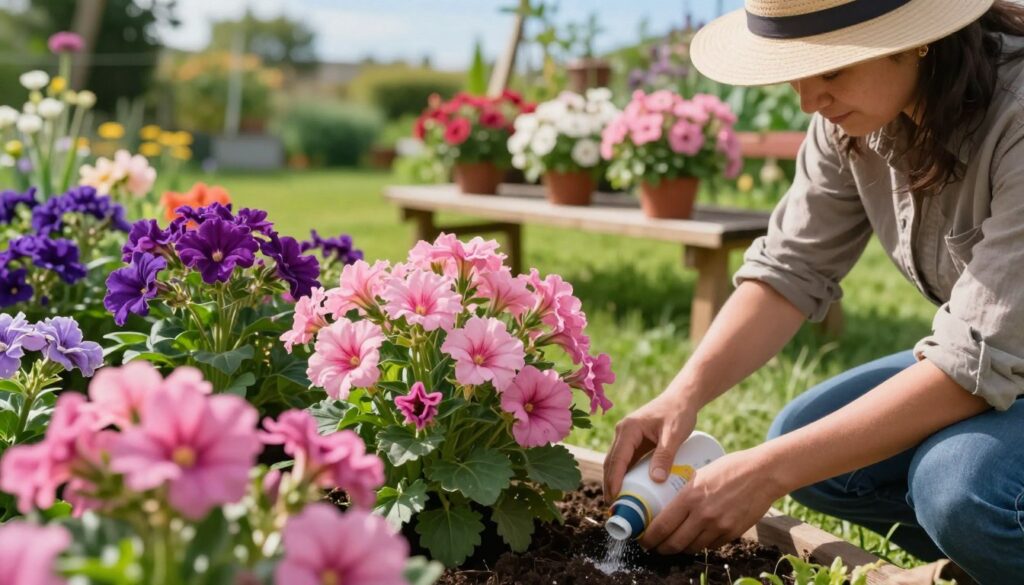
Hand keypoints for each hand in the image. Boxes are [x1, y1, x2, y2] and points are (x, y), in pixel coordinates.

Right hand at [603, 391, 697, 501]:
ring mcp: (626, 437)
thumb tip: (655, 480)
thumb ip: (665, 455)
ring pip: (616, 463)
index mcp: (628, 429)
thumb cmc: (679, 412)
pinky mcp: (633, 442)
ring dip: (615, 482)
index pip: (617, 459)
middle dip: (610, 485)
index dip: (614, 480)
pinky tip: (628, 490)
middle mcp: (622, 432)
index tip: (615, 499)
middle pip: (611, 463)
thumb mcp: (674, 434)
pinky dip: (624, 476)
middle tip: (615, 507)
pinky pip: (625, 461)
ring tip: (620, 503)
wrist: (682, 398)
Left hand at [638, 447, 784, 553]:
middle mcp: (703, 514)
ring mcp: (719, 526)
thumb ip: (685, 493)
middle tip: (655, 546)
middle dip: (661, 548)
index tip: (643, 540)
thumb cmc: (730, 468)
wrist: (762, 473)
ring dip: (681, 548)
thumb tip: (668, 507)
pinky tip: (697, 538)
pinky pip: (711, 546)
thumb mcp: (699, 474)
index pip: (662, 525)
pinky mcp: (732, 533)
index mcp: (690, 496)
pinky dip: (701, 544)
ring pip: (692, 548)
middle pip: (674, 543)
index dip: (649, 538)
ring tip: (674, 543)